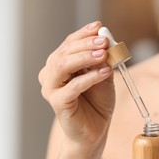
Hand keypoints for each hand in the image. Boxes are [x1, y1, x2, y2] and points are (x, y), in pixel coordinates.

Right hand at [38, 21, 114, 148]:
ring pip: (63, 66)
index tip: (98, 26)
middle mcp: (51, 75)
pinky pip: (73, 86)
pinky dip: (90, 77)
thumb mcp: (104, 77)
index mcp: (60, 65)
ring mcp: (51, 89)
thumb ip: (103, 61)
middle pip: (64, 52)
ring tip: (103, 55)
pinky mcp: (57, 103)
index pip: (68, 44)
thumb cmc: (97, 104)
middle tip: (104, 41)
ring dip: (84, 57)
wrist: (94, 131)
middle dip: (85, 44)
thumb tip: (106, 40)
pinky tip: (105, 72)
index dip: (83, 34)